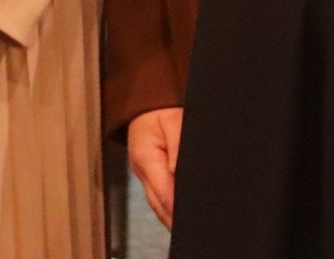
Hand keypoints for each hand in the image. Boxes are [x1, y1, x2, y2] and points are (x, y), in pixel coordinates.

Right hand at [127, 106, 183, 226]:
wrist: (144, 105)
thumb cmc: (159, 111)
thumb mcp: (173, 120)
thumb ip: (178, 144)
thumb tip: (176, 170)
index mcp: (145, 157)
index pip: (162, 190)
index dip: (176, 207)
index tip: (189, 217)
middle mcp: (141, 170)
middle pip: (158, 204)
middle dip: (174, 218)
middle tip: (192, 229)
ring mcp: (142, 175)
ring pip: (156, 204)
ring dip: (170, 217)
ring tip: (187, 228)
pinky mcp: (148, 176)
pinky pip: (157, 197)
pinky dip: (168, 208)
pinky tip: (180, 216)